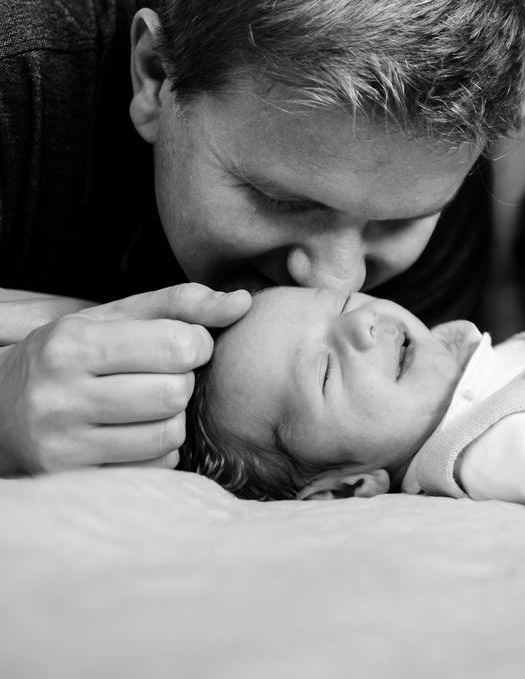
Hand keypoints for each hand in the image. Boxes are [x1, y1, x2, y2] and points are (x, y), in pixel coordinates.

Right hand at [0, 283, 251, 475]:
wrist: (3, 407)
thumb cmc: (75, 355)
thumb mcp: (117, 317)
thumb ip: (182, 303)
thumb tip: (244, 302)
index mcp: (72, 345)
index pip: (178, 345)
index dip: (196, 344)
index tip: (182, 345)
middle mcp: (60, 397)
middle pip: (175, 393)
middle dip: (183, 381)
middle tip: (163, 376)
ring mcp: (64, 446)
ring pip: (169, 434)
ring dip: (174, 417)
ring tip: (148, 404)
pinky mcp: (76, 479)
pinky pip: (156, 466)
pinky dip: (159, 448)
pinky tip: (134, 432)